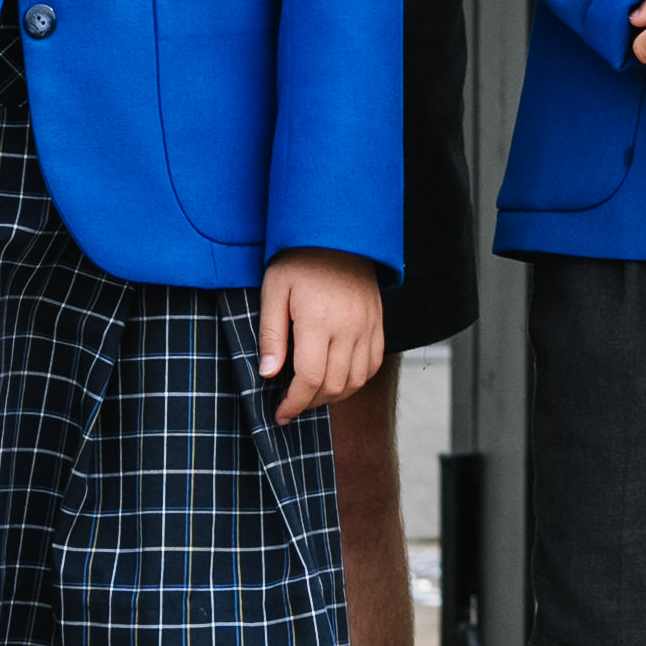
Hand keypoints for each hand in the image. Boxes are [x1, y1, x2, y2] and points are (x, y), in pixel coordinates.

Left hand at [256, 250, 389, 427]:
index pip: (310, 379)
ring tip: (312, 395)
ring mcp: (367, 326)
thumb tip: (268, 374)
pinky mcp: (377, 323)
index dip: (294, 403)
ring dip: (333, 396)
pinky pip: (373, 364)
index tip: (280, 414)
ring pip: (356, 380)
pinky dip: (356, 380)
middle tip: (291, 406)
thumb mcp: (274, 290)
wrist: (339, 232)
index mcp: (319, 321)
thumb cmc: (300, 259)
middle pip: (334, 386)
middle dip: (310, 404)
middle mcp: (349, 328)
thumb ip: (271, 335)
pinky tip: (337, 379)